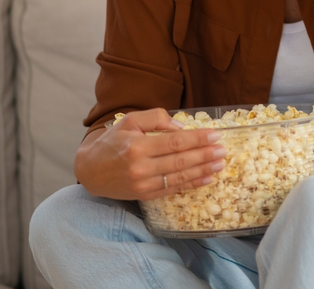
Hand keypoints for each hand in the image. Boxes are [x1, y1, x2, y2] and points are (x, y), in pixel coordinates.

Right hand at [74, 108, 226, 200]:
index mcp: (137, 146)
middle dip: (205, 155)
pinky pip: (173, 189)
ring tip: (220, 164)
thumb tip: (181, 127)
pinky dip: (192, 184)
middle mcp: (141, 167)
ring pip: (179, 177)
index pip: (175, 142)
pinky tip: (206, 178)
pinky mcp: (145, 195)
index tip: (215, 135)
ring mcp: (143, 184)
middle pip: (181, 161)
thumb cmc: (112, 141)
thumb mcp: (130, 121)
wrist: (90, 169)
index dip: (198, 139)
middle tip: (222, 150)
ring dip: (203, 171)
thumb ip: (156, 118)